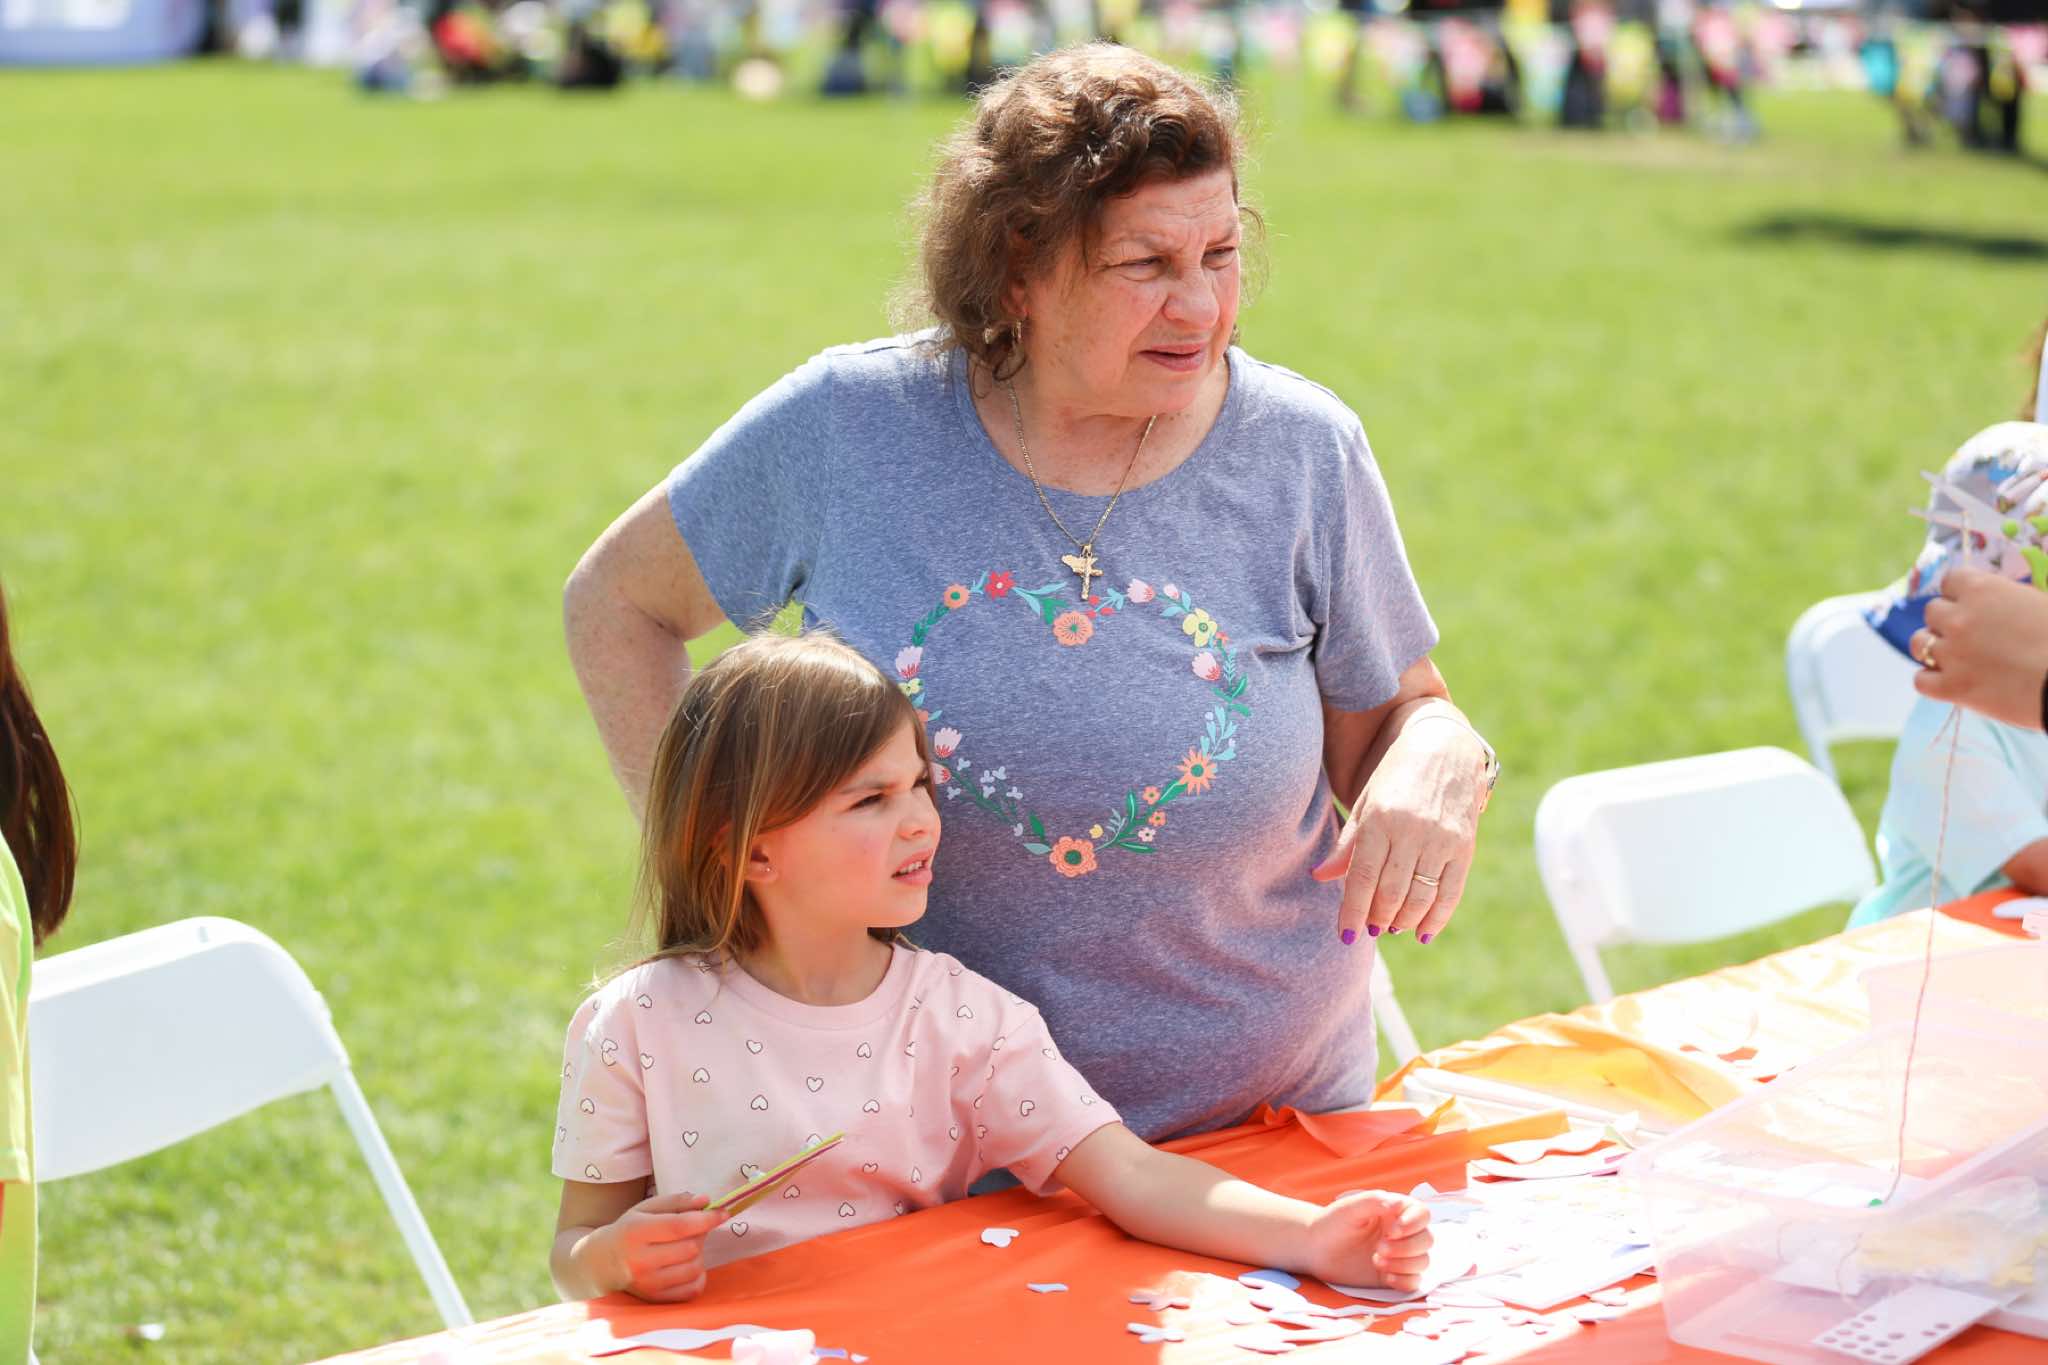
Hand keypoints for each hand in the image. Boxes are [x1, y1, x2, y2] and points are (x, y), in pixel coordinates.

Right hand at [577, 1190, 722, 1301]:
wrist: (603, 1264)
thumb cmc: (629, 1231)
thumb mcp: (646, 1208)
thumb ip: (677, 1202)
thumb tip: (706, 1202)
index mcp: (635, 1233)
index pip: (679, 1226)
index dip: (706, 1219)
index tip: (723, 1212)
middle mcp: (640, 1262)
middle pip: (690, 1247)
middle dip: (700, 1234)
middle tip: (694, 1228)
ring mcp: (648, 1285)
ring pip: (695, 1268)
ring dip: (698, 1254)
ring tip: (685, 1247)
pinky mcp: (656, 1300)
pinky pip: (693, 1289)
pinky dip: (697, 1275)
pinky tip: (686, 1265)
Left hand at [1301, 1191, 1432, 1292]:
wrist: (1315, 1249)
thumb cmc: (1332, 1223)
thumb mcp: (1350, 1207)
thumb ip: (1375, 1201)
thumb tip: (1399, 1204)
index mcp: (1395, 1212)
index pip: (1422, 1214)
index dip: (1414, 1223)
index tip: (1393, 1231)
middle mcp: (1402, 1233)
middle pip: (1426, 1239)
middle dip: (1406, 1247)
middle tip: (1379, 1248)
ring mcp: (1399, 1256)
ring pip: (1423, 1261)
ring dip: (1404, 1264)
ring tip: (1376, 1261)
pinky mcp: (1394, 1275)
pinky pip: (1414, 1282)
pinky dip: (1404, 1281)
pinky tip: (1385, 1277)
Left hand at [1311, 716, 1482, 942]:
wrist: (1445, 747)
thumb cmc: (1395, 776)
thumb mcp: (1366, 802)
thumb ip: (1346, 843)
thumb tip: (1320, 877)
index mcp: (1380, 818)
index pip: (1362, 876)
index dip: (1353, 911)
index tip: (1346, 935)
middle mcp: (1411, 830)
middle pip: (1390, 891)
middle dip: (1378, 918)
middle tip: (1371, 928)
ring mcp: (1441, 839)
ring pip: (1420, 896)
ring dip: (1403, 920)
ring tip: (1391, 926)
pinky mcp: (1465, 846)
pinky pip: (1451, 892)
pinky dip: (1436, 918)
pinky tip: (1423, 932)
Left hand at [1911, 566, 2047, 729]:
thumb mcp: (2038, 603)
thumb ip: (2006, 598)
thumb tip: (1993, 601)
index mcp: (1983, 590)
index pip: (1950, 580)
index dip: (1960, 594)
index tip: (1971, 606)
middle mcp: (1959, 618)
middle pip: (1932, 611)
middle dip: (1948, 622)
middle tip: (1971, 636)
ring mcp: (1952, 653)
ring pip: (1919, 643)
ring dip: (1933, 649)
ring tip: (1957, 659)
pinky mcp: (1952, 687)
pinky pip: (1920, 680)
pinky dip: (1933, 681)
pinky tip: (1952, 683)